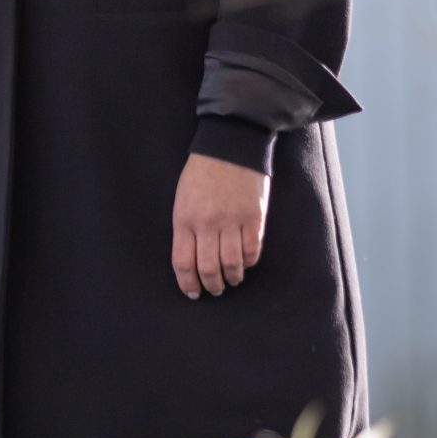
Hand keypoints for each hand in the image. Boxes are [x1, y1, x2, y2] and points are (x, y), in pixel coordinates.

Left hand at [171, 153, 267, 298]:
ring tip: (232, 280)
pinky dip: (249, 262)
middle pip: (208, 269)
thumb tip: (191, 259)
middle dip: (212, 286)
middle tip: (215, 290)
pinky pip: (252, 251)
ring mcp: (231, 222)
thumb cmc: (202, 172)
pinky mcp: (254, 218)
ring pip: (231, 265)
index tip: (193, 292)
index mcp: (184, 219)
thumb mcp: (182, 199)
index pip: (183, 262)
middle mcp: (207, 224)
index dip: (188, 283)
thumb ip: (186, 228)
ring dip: (232, 278)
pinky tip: (245, 263)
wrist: (229, 145)